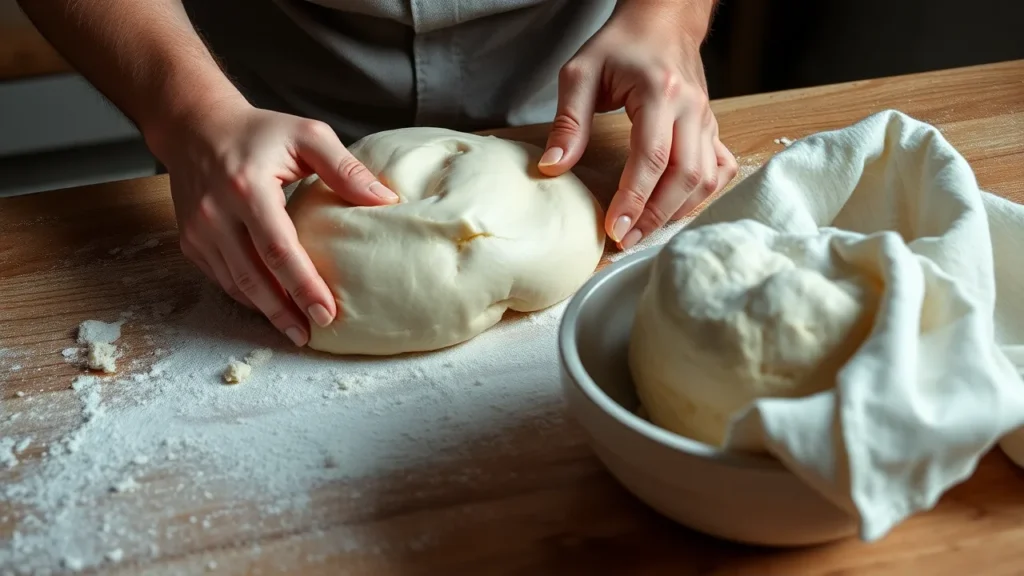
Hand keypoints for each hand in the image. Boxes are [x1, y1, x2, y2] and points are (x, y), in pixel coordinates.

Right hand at [150, 96, 398, 345]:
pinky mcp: (190, 241)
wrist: (194, 126)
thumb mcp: (307, 135)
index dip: (303, 286)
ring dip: (267, 311)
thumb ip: (346, 168)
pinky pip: (222, 278)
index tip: (327, 313)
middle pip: (254, 276)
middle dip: (285, 311)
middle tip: (313, 334)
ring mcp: (198, 231)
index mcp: (247, 188)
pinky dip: (248, 296)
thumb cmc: (259, 132)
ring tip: (297, 330)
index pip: (278, 249)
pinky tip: (272, 307)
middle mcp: (216, 214)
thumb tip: (386, 200)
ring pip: (236, 284)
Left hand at [538, 0, 737, 249]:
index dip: (634, 198)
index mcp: (659, 92)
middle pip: (685, 176)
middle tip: (627, 240)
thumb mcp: (580, 73)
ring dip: (677, 212)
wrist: (662, 21)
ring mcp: (707, 119)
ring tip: (644, 231)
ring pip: (705, 179)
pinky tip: (676, 209)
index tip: (614, 229)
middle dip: (656, 215)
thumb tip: (553, 167)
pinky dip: (701, 196)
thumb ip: (568, 122)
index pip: (651, 157)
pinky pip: (719, 170)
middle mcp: (691, 108)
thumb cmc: (620, 45)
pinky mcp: (712, 128)